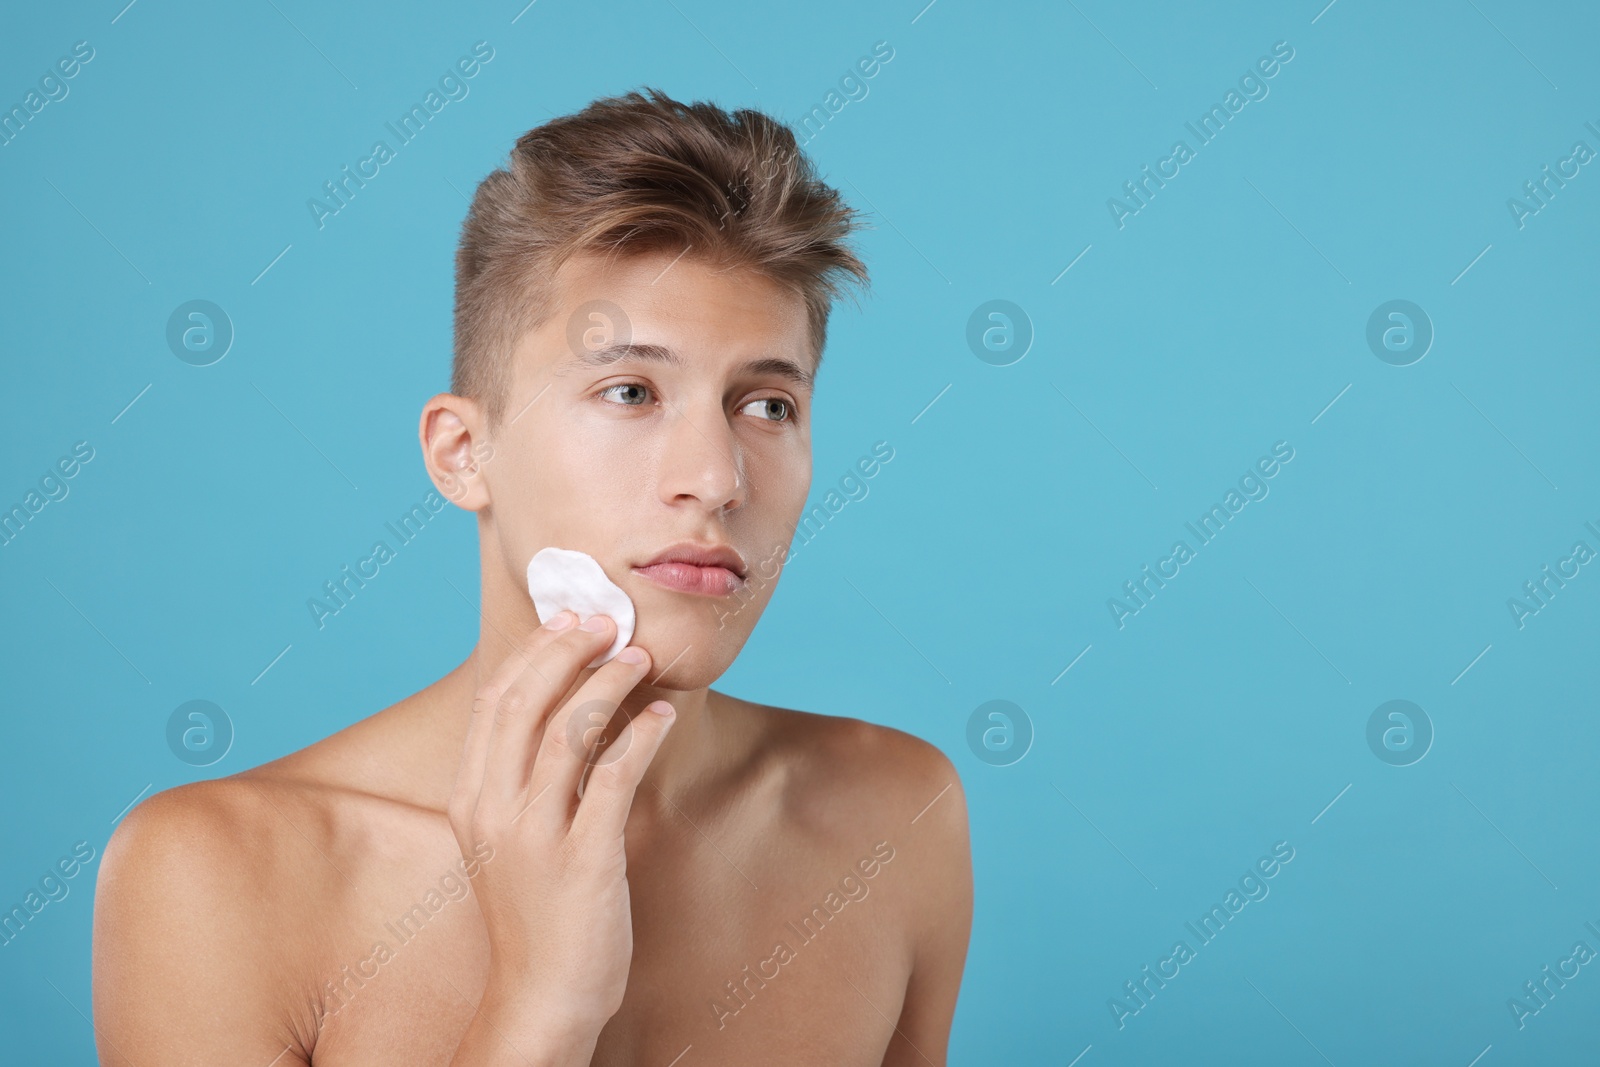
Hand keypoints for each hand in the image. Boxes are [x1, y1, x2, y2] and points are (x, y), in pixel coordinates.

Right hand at [447, 611, 673, 1056]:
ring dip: (609, 683)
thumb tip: (566, 710)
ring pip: (569, 731)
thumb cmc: (535, 912)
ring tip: (641, 658)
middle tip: (609, 624)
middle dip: (568, 650)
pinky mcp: (582, 860)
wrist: (541, 995)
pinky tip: (662, 716)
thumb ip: (526, 779)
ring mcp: (535, 836)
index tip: (569, 621)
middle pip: (525, 702)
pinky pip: (613, 778)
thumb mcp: (510, 838)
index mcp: (470, 799)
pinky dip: (640, 736)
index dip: (534, 652)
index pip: (495, 701)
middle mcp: (493, 811)